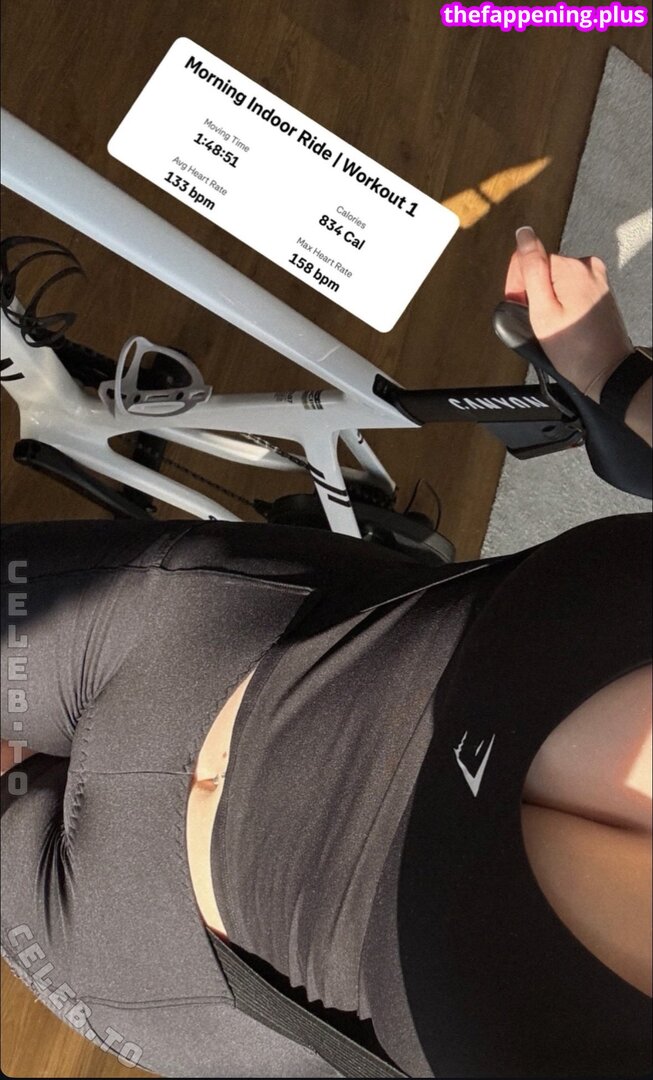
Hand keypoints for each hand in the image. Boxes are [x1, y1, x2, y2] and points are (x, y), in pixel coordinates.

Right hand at [505, 226, 632, 400]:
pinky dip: (561, 307)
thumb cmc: (576, 351)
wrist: (608, 373)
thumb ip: (532, 269)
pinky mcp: (599, 293)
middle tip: (536, 323)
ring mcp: (596, 279)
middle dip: (532, 294)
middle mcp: (588, 267)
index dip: (517, 285)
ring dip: (546, 302)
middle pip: (542, 270)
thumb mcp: (542, 311)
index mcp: (572, 267)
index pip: (528, 258)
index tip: (521, 307)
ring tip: (551, 327)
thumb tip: (524, 235)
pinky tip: (564, 326)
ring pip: (554, 282)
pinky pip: (569, 292)